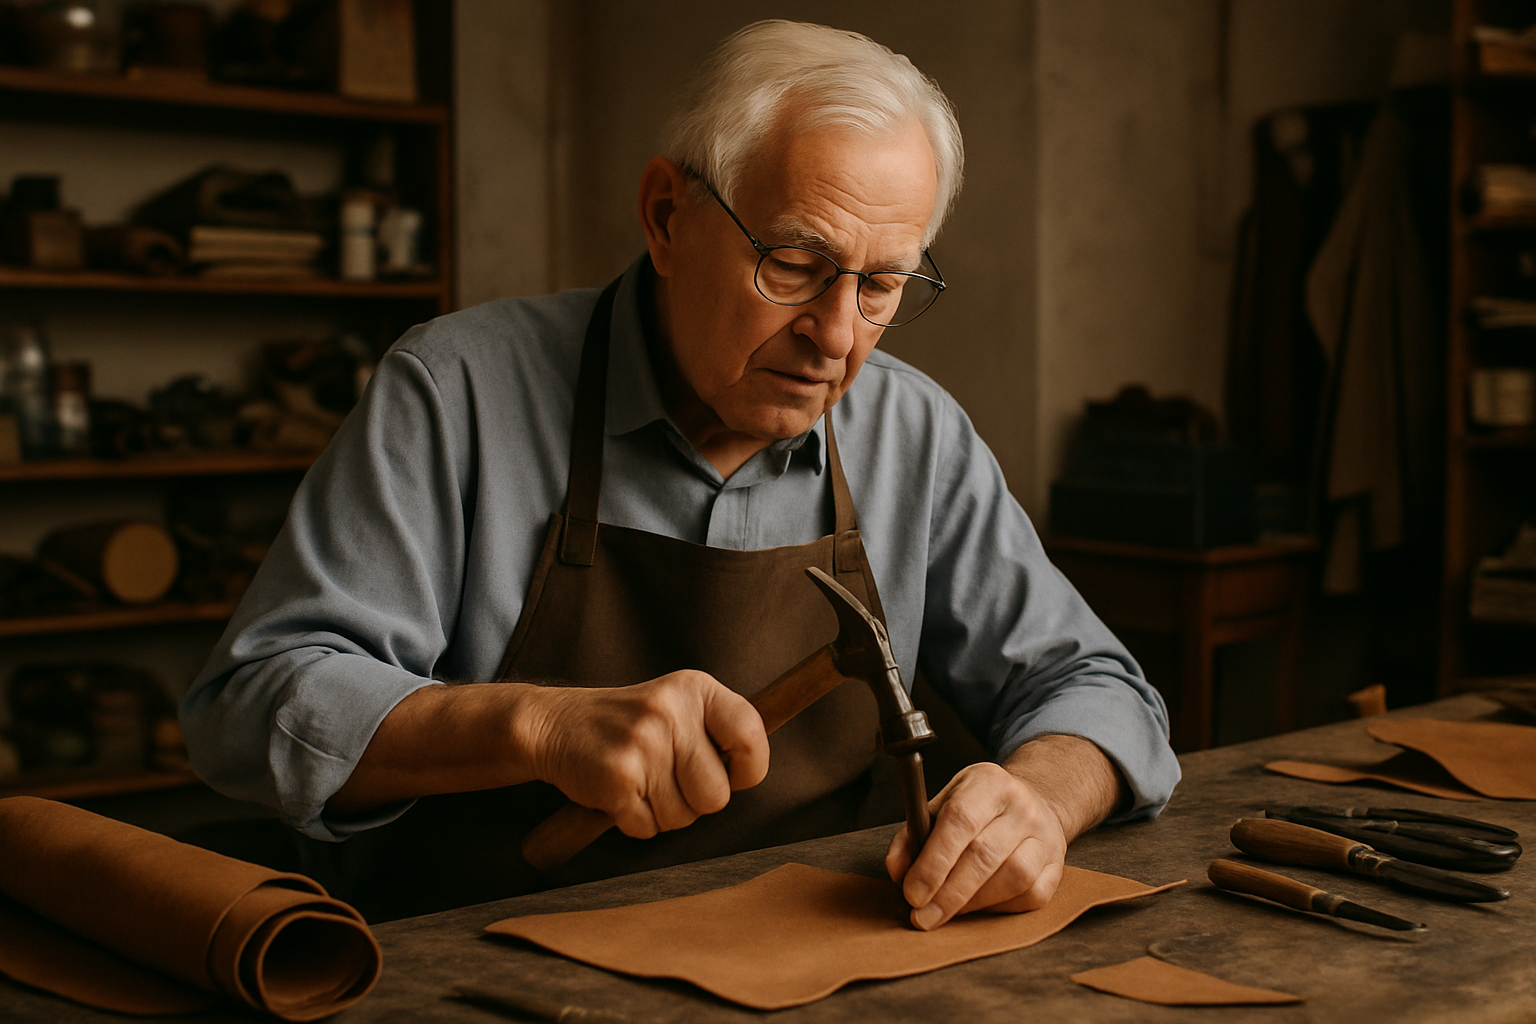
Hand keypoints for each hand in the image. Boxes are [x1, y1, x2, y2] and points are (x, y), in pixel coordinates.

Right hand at [522, 670, 769, 839]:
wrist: (554, 725)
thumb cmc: (628, 725)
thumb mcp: (677, 705)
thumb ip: (716, 732)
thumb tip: (749, 772)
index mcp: (695, 688)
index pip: (751, 735)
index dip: (748, 769)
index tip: (730, 774)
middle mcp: (671, 711)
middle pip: (717, 795)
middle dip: (695, 802)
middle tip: (667, 780)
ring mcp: (642, 743)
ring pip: (683, 818)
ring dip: (664, 814)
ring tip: (641, 783)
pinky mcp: (617, 777)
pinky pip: (647, 828)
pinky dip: (635, 822)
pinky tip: (620, 793)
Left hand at [885, 761, 1067, 929]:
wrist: (1034, 802)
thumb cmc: (978, 808)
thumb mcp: (942, 805)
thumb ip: (914, 835)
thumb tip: (897, 870)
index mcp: (988, 783)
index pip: (960, 821)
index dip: (934, 861)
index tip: (912, 893)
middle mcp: (1022, 806)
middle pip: (984, 855)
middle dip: (948, 893)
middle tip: (922, 916)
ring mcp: (1045, 835)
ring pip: (1013, 878)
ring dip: (973, 903)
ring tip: (946, 912)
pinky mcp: (1057, 865)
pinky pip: (1032, 895)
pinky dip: (1000, 908)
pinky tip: (979, 907)